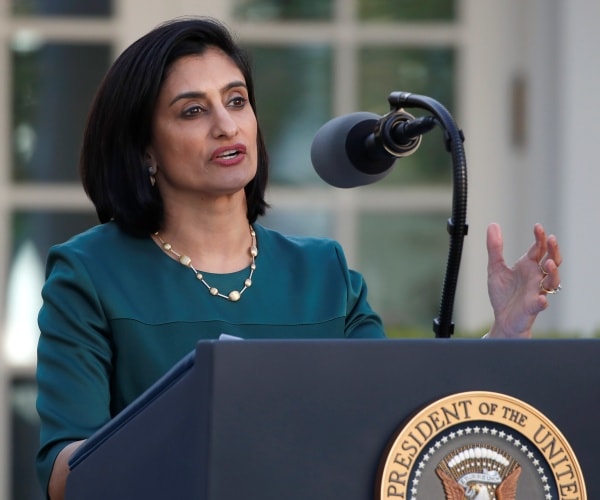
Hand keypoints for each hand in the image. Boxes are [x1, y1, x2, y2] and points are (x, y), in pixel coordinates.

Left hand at [486, 223, 561, 337]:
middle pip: (552, 261)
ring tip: (547, 263)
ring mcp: (536, 291)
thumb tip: (493, 225)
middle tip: (551, 240)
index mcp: (528, 266)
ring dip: (553, 272)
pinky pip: (541, 304)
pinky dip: (542, 301)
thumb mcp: (495, 268)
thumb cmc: (503, 293)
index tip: (537, 227)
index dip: (540, 238)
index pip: (539, 249)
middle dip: (553, 250)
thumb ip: (494, 248)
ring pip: (552, 281)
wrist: (502, 318)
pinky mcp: (532, 307)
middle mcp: (536, 277)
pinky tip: (540, 298)